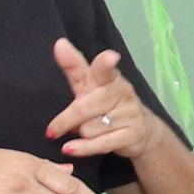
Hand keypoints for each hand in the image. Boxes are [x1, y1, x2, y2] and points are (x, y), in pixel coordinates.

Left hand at [45, 40, 163, 168]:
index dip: (106, 63)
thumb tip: (59, 44)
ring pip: (89, 128)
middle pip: (84, 107)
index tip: (110, 57)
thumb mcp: (89, 85)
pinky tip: (70, 149)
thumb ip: (74, 67)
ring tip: (85, 131)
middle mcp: (122, 91)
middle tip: (52, 130)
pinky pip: (101, 143)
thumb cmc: (107, 104)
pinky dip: (83, 148)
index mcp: (109, 77)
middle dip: (66, 120)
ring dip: (81, 133)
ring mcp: (129, 113)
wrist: (141, 131)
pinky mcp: (133, 133)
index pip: (105, 69)